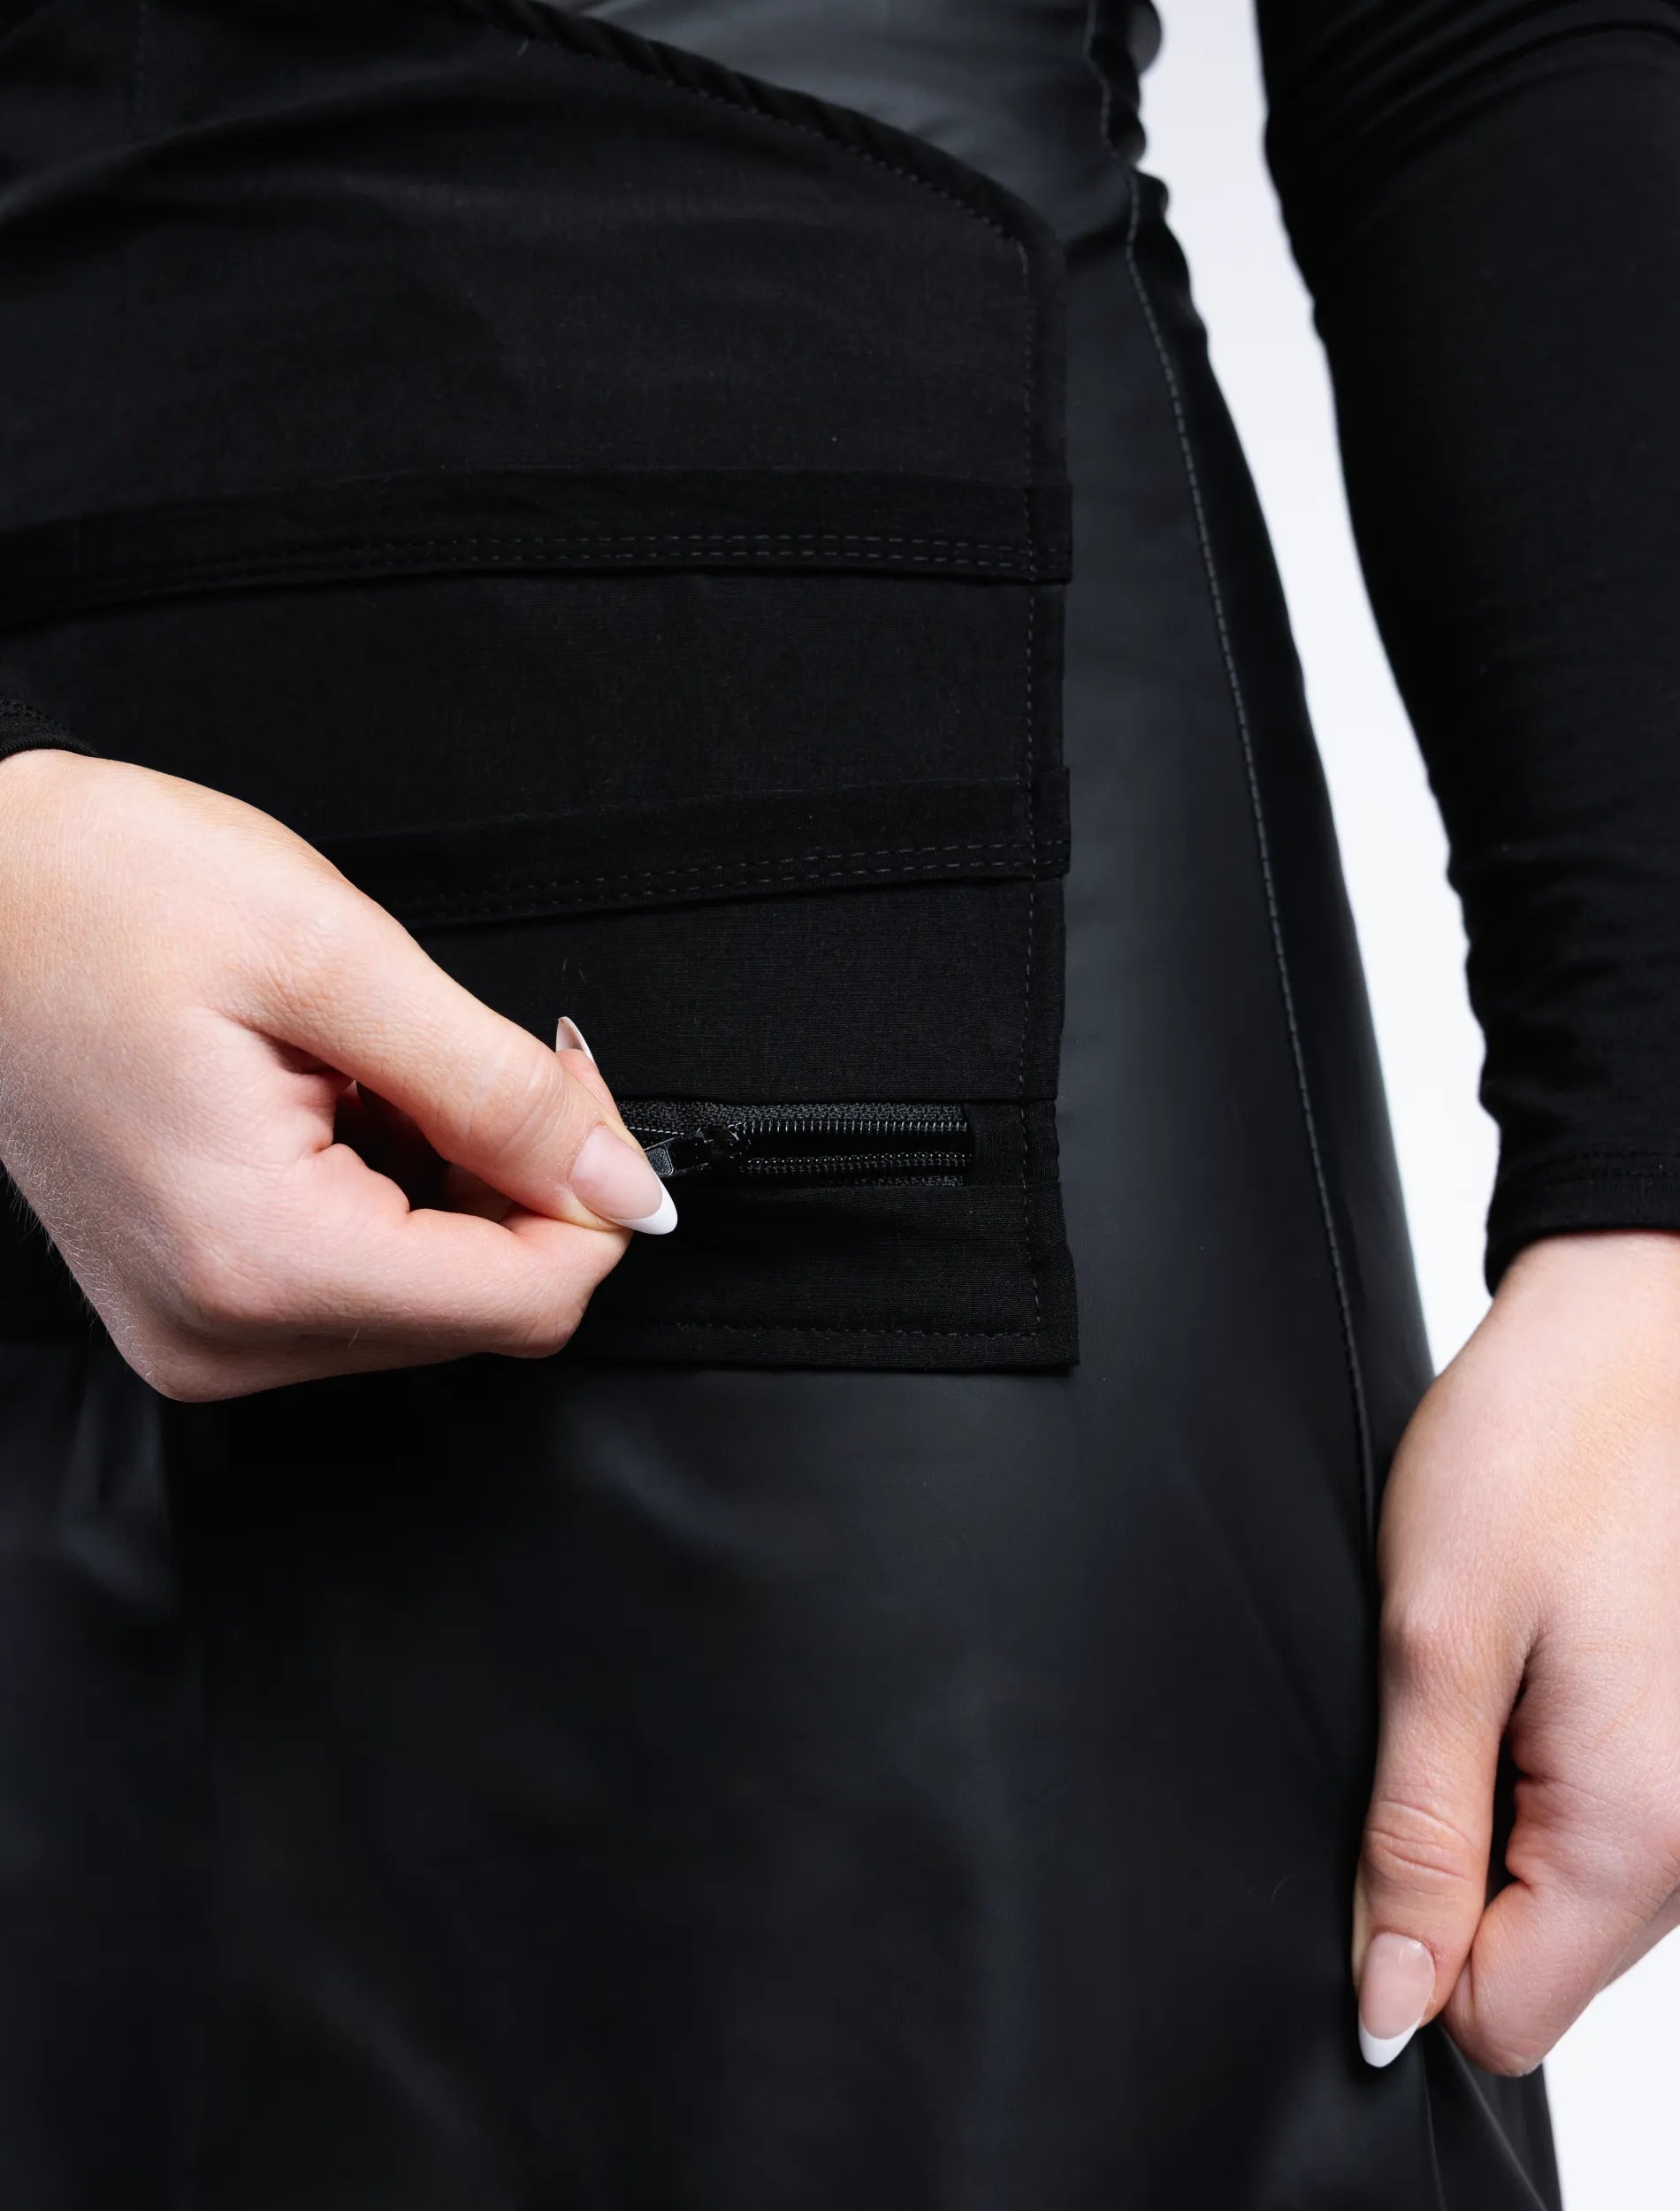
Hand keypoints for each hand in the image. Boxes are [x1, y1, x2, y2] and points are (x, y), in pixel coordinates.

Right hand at [0, 749, 673, 1399]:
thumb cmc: (100, 894)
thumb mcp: (332, 956)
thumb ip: (500, 1092)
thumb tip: (628, 1187)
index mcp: (262, 1259)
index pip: (530, 1300)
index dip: (591, 1190)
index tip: (564, 1084)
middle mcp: (226, 1334)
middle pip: (491, 1311)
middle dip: (524, 1183)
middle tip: (476, 1055)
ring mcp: (203, 1334)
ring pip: (438, 1304)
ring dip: (458, 1188)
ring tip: (378, 1069)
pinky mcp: (198, 1306)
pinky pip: (367, 1288)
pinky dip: (398, 1199)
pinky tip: (346, 1107)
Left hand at [1353, 1230, 1679, 2072]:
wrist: (1628, 1335)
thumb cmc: (1541, 1451)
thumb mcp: (1434, 1643)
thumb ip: (1414, 1837)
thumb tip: (1385, 2004)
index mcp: (1640, 1835)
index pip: (1498, 2020)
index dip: (1406, 1947)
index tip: (1375, 1826)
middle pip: (1531, 1962)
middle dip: (1445, 1872)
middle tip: (1424, 1718)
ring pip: (1556, 1894)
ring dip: (1486, 1809)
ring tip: (1474, 1676)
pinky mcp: (1675, 1750)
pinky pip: (1587, 1825)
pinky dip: (1526, 1768)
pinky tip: (1512, 1667)